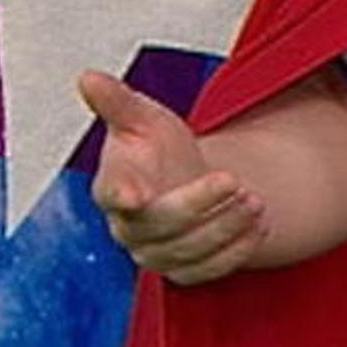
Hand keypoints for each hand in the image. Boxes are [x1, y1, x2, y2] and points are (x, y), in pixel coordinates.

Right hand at [80, 70, 267, 283]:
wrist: (183, 178)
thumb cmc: (155, 147)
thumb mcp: (141, 117)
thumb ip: (117, 101)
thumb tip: (87, 77)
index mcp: (112, 187)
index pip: (110, 194)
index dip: (121, 194)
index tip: (136, 194)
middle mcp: (128, 227)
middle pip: (160, 224)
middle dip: (199, 204)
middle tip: (234, 181)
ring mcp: (155, 252)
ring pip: (189, 251)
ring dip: (225, 228)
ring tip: (256, 201)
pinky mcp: (184, 270)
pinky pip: (209, 270)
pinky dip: (236, 251)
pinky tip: (259, 226)